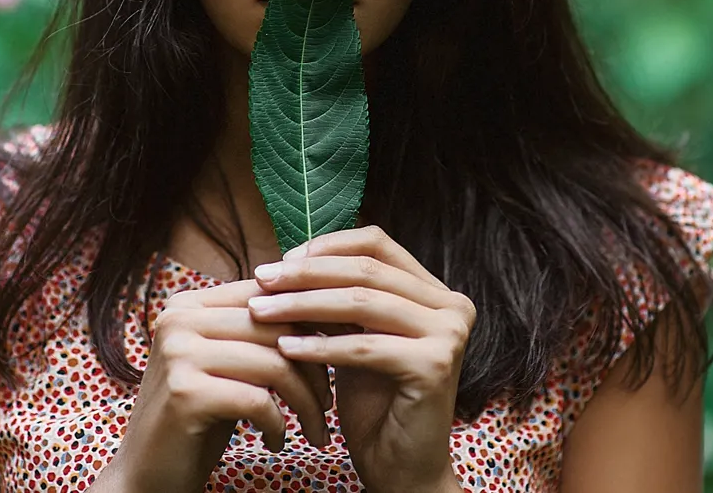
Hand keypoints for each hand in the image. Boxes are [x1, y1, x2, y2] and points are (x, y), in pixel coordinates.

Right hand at [114, 278, 332, 492]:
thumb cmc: (200, 417)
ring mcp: (178, 353)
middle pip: (276, 327)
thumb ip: (258, 332)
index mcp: (188, 303)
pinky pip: (258, 401)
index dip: (312, 321)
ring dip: (306, 402)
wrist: (147, 474)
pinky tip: (275, 440)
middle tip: (328, 402)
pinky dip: (279, 425)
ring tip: (314, 427)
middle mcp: (178, 319)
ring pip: (275, 364)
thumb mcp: (228, 364)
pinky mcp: (185, 393)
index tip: (341, 350)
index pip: (268, 294)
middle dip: (316, 366)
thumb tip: (327, 306)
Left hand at [247, 225, 475, 492]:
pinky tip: (285, 348)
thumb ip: (337, 300)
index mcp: (435, 291)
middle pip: (367, 270)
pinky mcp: (435, 365)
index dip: (326, 246)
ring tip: (261, 311)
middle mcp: (452, 305)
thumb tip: (288, 262)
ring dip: (304, 305)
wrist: (401, 469)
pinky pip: (365, 348)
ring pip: (363, 303)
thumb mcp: (354, 337)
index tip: (281, 260)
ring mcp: (449, 333)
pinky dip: (321, 346)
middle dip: (306, 274)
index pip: (377, 243)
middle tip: (260, 279)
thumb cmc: (375, 403)